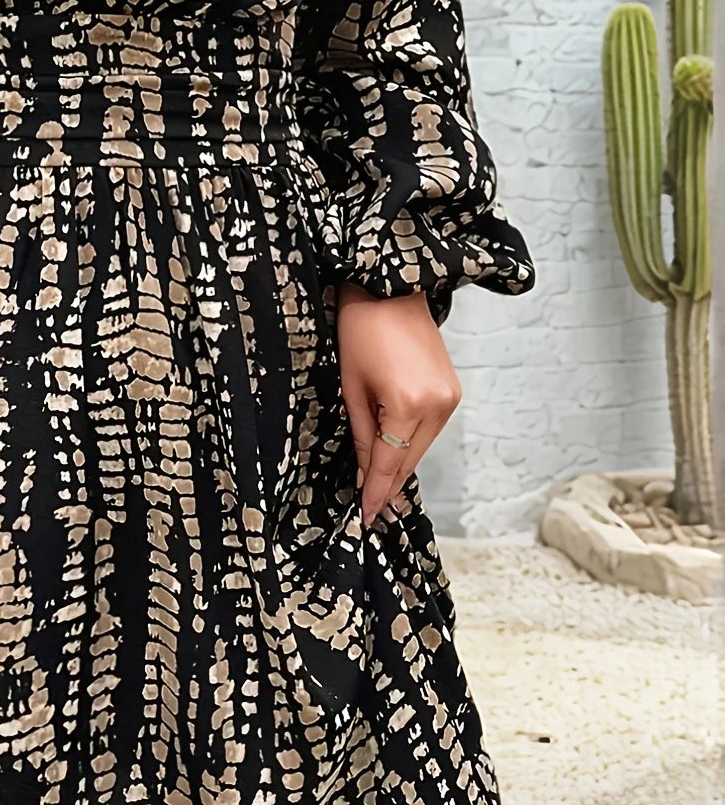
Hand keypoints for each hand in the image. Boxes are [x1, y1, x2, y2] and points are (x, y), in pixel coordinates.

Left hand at [335, 283, 460, 527]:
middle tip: (369, 509)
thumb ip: (363, 435)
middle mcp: (439, 406)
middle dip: (389, 483)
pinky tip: (394, 452)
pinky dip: (411, 442)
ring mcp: (450, 398)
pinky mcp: (453, 390)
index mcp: (409, 405)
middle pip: (410, 459)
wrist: (389, 286)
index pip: (391, 463)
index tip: (366, 517)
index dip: (377, 492)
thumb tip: (366, 474)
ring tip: (377, 484)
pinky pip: (429, 429)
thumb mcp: (352, 388)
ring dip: (400, 463)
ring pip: (421, 447)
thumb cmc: (360, 329)